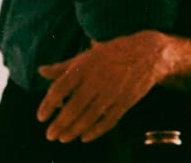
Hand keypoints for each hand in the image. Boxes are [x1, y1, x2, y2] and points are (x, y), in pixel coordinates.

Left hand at [36, 30, 172, 142]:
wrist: (149, 53)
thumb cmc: (114, 53)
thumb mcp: (88, 55)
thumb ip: (64, 67)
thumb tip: (41, 71)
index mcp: (85, 66)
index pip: (60, 88)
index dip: (48, 105)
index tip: (41, 117)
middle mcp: (98, 79)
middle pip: (73, 107)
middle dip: (59, 124)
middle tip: (50, 135)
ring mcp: (113, 91)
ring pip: (90, 117)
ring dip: (74, 130)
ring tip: (63, 138)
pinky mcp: (126, 101)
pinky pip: (109, 120)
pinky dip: (96, 131)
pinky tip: (85, 137)